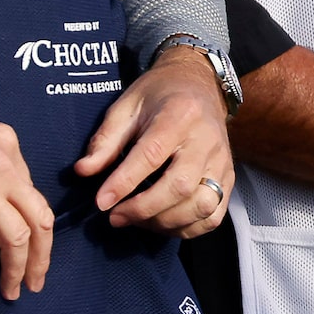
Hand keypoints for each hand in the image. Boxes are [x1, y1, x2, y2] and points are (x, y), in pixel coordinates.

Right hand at [0, 65, 54, 307]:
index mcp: (9, 150)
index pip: (34, 196)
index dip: (36, 228)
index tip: (31, 250)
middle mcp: (7, 168)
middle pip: (40, 220)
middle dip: (41, 257)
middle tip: (34, 283)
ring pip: (17, 239)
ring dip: (16, 272)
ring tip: (10, 294)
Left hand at [74, 46, 233, 238]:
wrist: (200, 84)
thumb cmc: (159, 95)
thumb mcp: (126, 106)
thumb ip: (106, 140)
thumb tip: (84, 171)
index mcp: (180, 115)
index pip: (152, 155)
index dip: (124, 183)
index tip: (101, 202)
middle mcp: (206, 140)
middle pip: (180, 186)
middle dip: (143, 209)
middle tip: (115, 216)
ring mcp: (222, 161)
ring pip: (201, 205)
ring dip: (165, 222)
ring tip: (138, 220)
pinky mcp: (229, 177)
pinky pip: (214, 216)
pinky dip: (188, 229)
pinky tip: (163, 222)